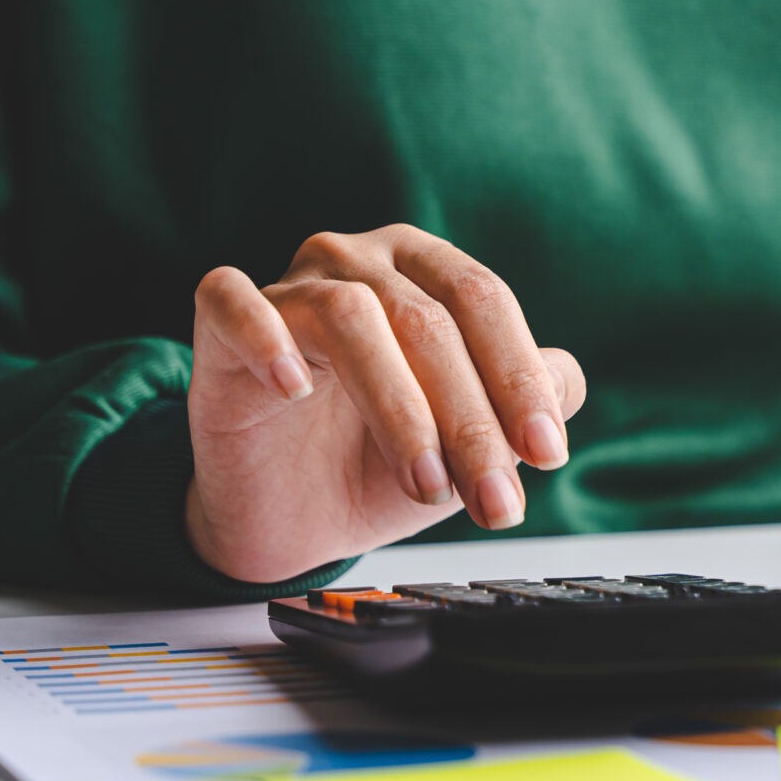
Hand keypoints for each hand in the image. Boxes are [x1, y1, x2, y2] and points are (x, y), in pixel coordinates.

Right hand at [186, 225, 586, 583]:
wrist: (293, 519)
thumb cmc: (385, 462)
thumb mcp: (473, 441)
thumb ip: (529, 401)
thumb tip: (562, 383)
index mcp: (427, 270)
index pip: (484, 303)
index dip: (520, 379)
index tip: (547, 454)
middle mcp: (360, 260)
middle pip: (428, 320)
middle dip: (471, 419)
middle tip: (493, 499)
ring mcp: (288, 285)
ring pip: (350, 317)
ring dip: (399, 408)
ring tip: (425, 484)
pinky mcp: (218, 323)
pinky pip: (233, 303)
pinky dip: (266, 339)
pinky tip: (296, 390)